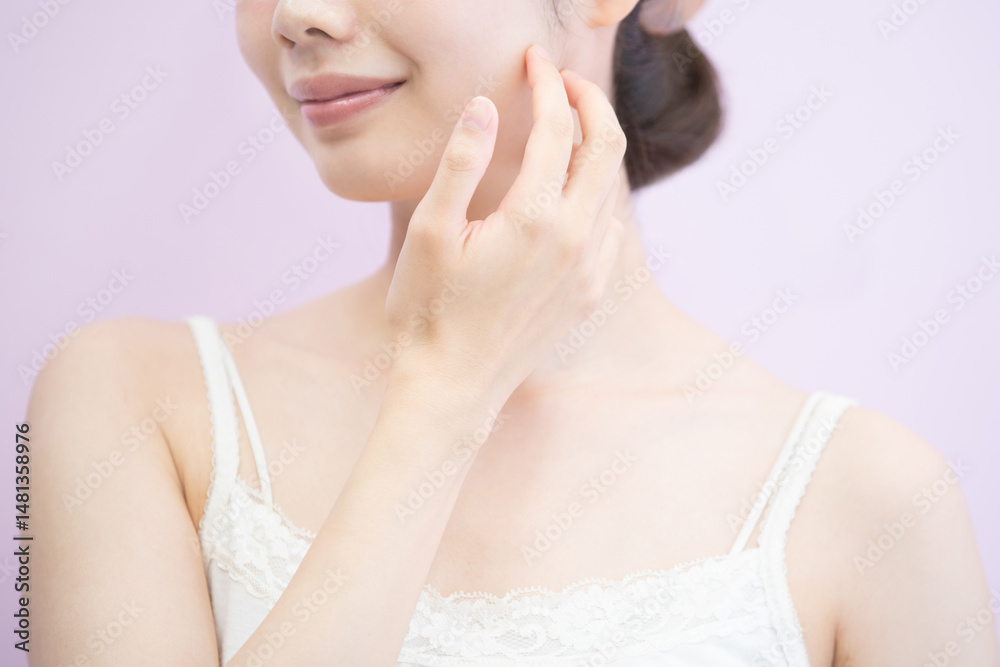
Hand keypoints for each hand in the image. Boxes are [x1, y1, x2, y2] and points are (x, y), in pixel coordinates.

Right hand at [385, 43, 626, 399]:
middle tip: (564, 79)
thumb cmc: (429, 312)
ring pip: (612, 187)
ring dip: (595, 147)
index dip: (547, 84)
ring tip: (566, 126)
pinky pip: (611, 226)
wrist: (452, 388)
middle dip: (590, 102)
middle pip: (607, 147)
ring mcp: (589, 270)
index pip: (558, 128)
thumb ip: (461, 163)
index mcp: (534, 218)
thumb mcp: (430, 232)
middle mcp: (575, 240)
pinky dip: (598, 193)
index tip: (534, 60)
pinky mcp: (590, 293)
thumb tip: (485, 105)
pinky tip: (572, 191)